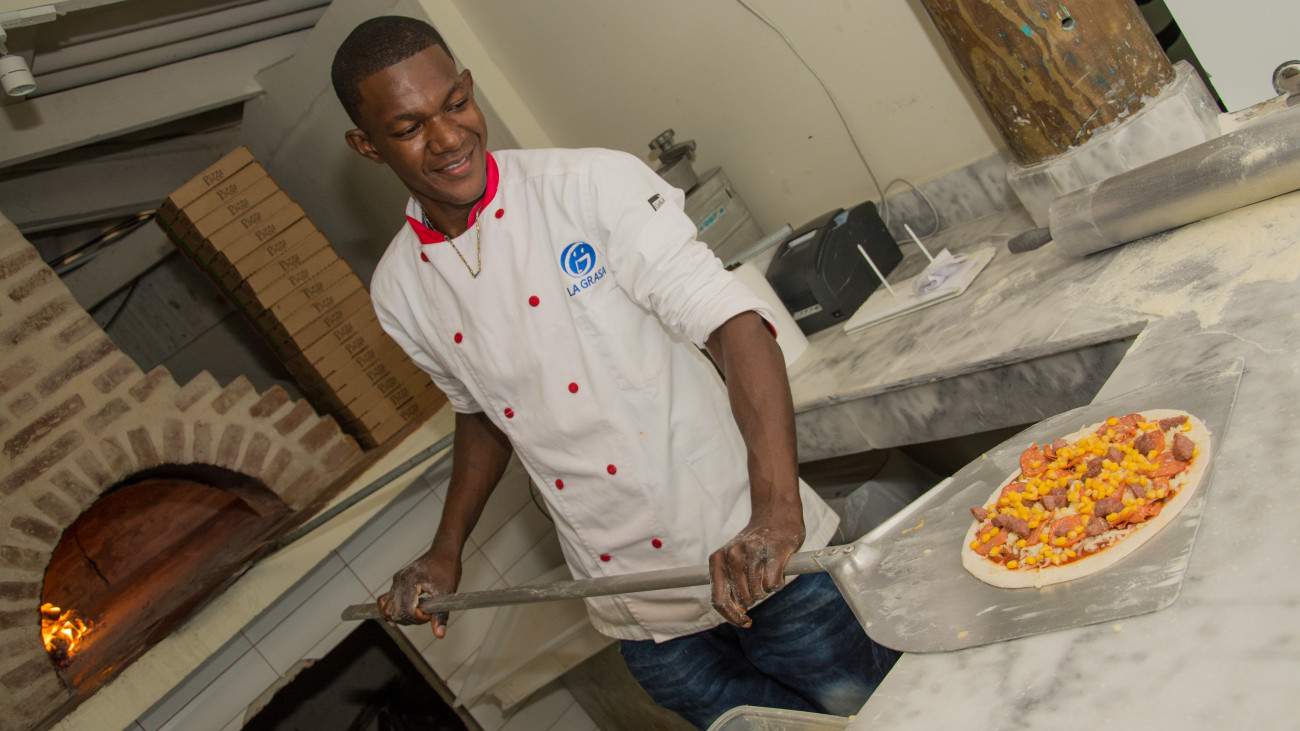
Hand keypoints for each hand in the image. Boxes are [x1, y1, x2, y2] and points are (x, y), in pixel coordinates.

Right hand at [376, 550, 460, 637]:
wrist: (444, 552)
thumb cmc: (446, 568)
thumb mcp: (447, 592)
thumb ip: (440, 615)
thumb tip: (439, 634)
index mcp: (410, 581)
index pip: (405, 611)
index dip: (418, 619)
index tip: (430, 615)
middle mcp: (399, 581)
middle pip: (394, 612)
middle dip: (410, 619)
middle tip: (427, 614)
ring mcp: (396, 582)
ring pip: (387, 609)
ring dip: (401, 617)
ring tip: (418, 613)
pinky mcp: (397, 583)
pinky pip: (386, 601)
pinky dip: (392, 610)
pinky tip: (404, 613)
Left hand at [708, 509, 804, 626]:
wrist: (776, 515)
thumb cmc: (754, 544)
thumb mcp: (733, 561)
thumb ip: (730, 585)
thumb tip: (737, 612)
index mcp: (718, 559)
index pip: (719, 600)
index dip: (732, 617)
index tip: (745, 622)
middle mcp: (732, 554)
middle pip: (743, 600)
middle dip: (754, 598)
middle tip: (759, 580)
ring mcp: (752, 552)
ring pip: (759, 593)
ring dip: (766, 589)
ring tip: (768, 570)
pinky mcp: (773, 552)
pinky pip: (773, 585)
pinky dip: (778, 583)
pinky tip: (779, 569)